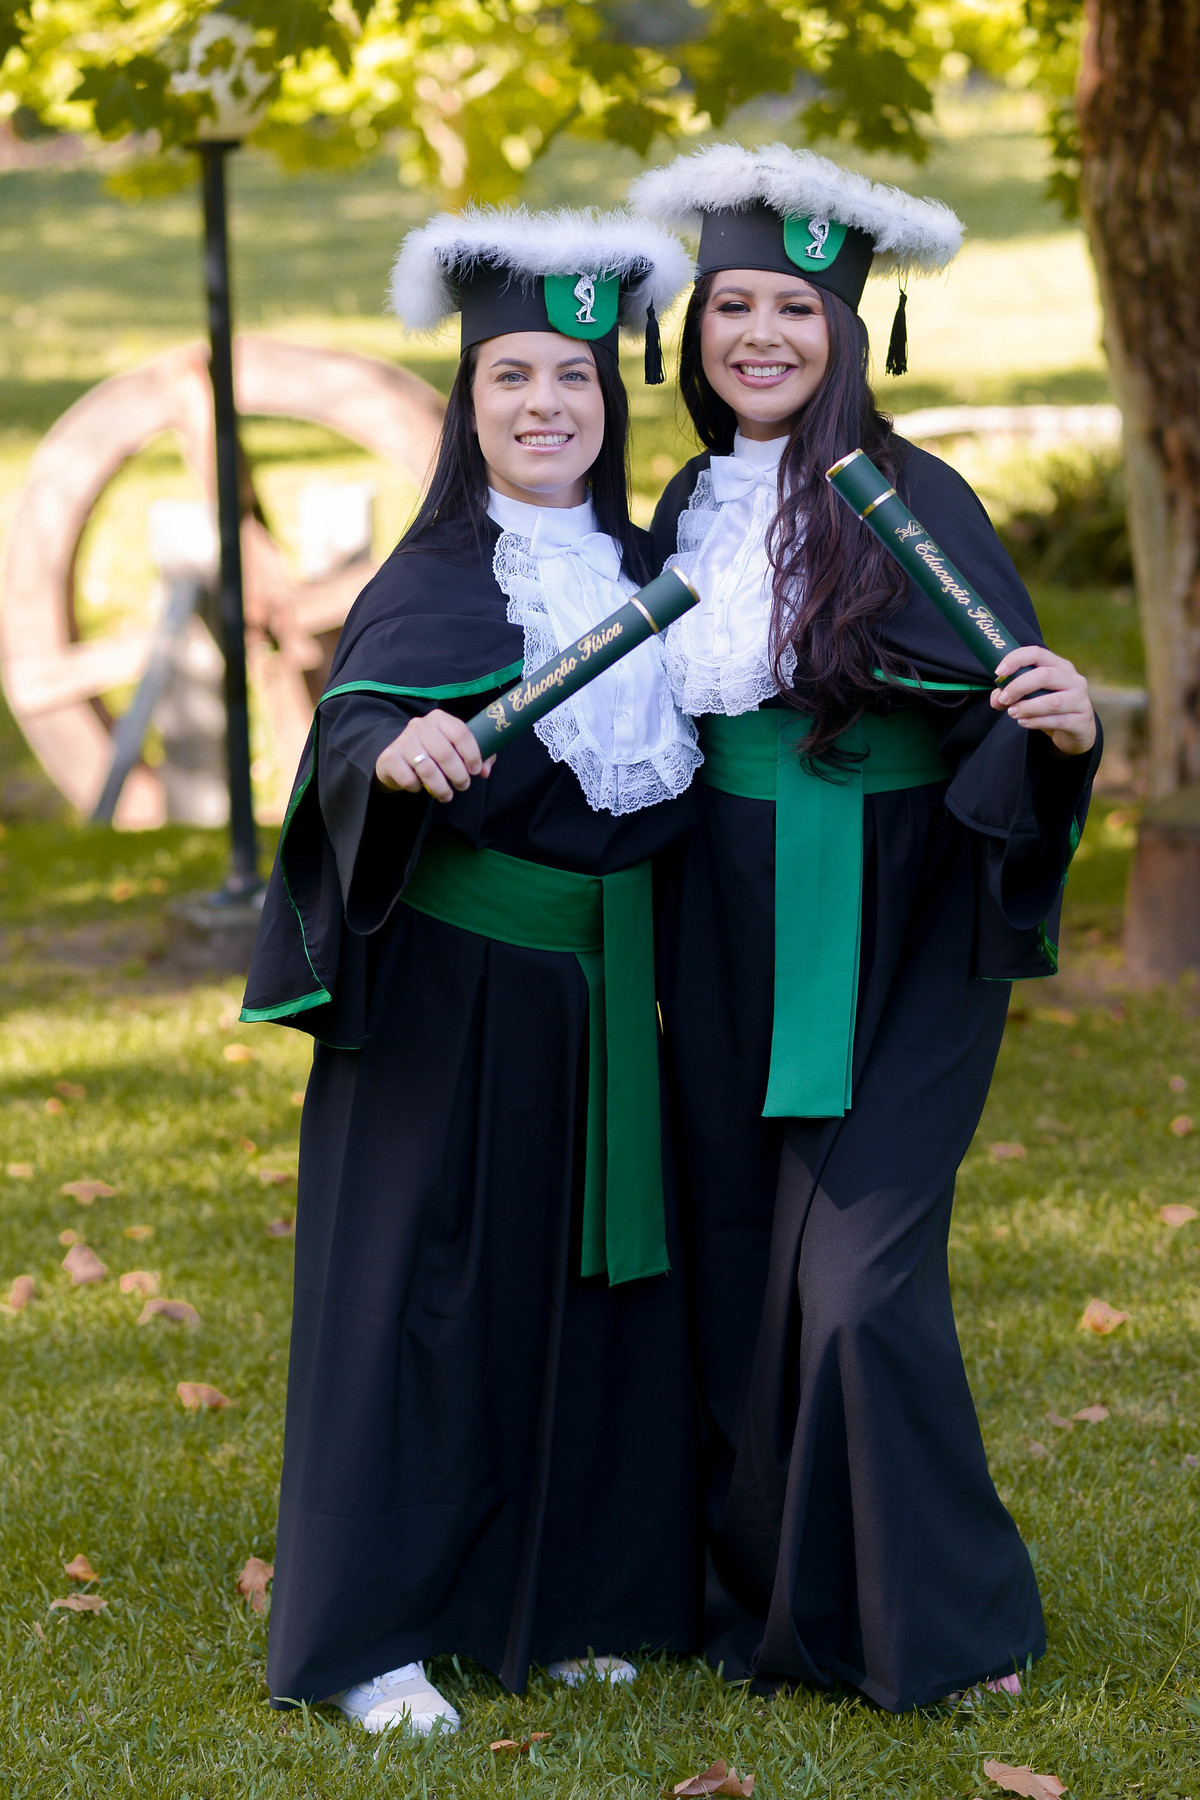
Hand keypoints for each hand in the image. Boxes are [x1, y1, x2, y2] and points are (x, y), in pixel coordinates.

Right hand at [374, 709, 494, 801]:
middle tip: (463, 786)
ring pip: (427, 769)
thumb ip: (477, 756)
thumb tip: (485, 771)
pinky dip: (418, 788)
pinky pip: (409, 779)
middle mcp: (420, 725)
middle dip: (459, 775)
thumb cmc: (432, 752)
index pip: (460, 733)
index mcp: (439, 719)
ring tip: (447, 795)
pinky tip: (420, 786)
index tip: (476, 770)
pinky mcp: (390, 757)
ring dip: (441, 788)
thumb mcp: (454, 748)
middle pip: (445, 754)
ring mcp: (403, 740)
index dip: (472, 754)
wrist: (396, 757)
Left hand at [990, 645, 1096, 755]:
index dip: (1016, 659)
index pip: (1037, 653)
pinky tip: (1024, 722)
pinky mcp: (1081, 720)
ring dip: (1027, 707)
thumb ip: (1012, 694)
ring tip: (1013, 713)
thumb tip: (996, 699)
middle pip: (1044, 675)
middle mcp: (1073, 679)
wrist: (1077, 730)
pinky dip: (1036, 722)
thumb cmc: (1050, 707)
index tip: (999, 672)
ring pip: (1052, 702)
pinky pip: (1057, 720)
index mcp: (1060, 666)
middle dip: (1018, 686)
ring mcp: (1080, 699)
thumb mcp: (1033, 695)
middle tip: (1004, 699)